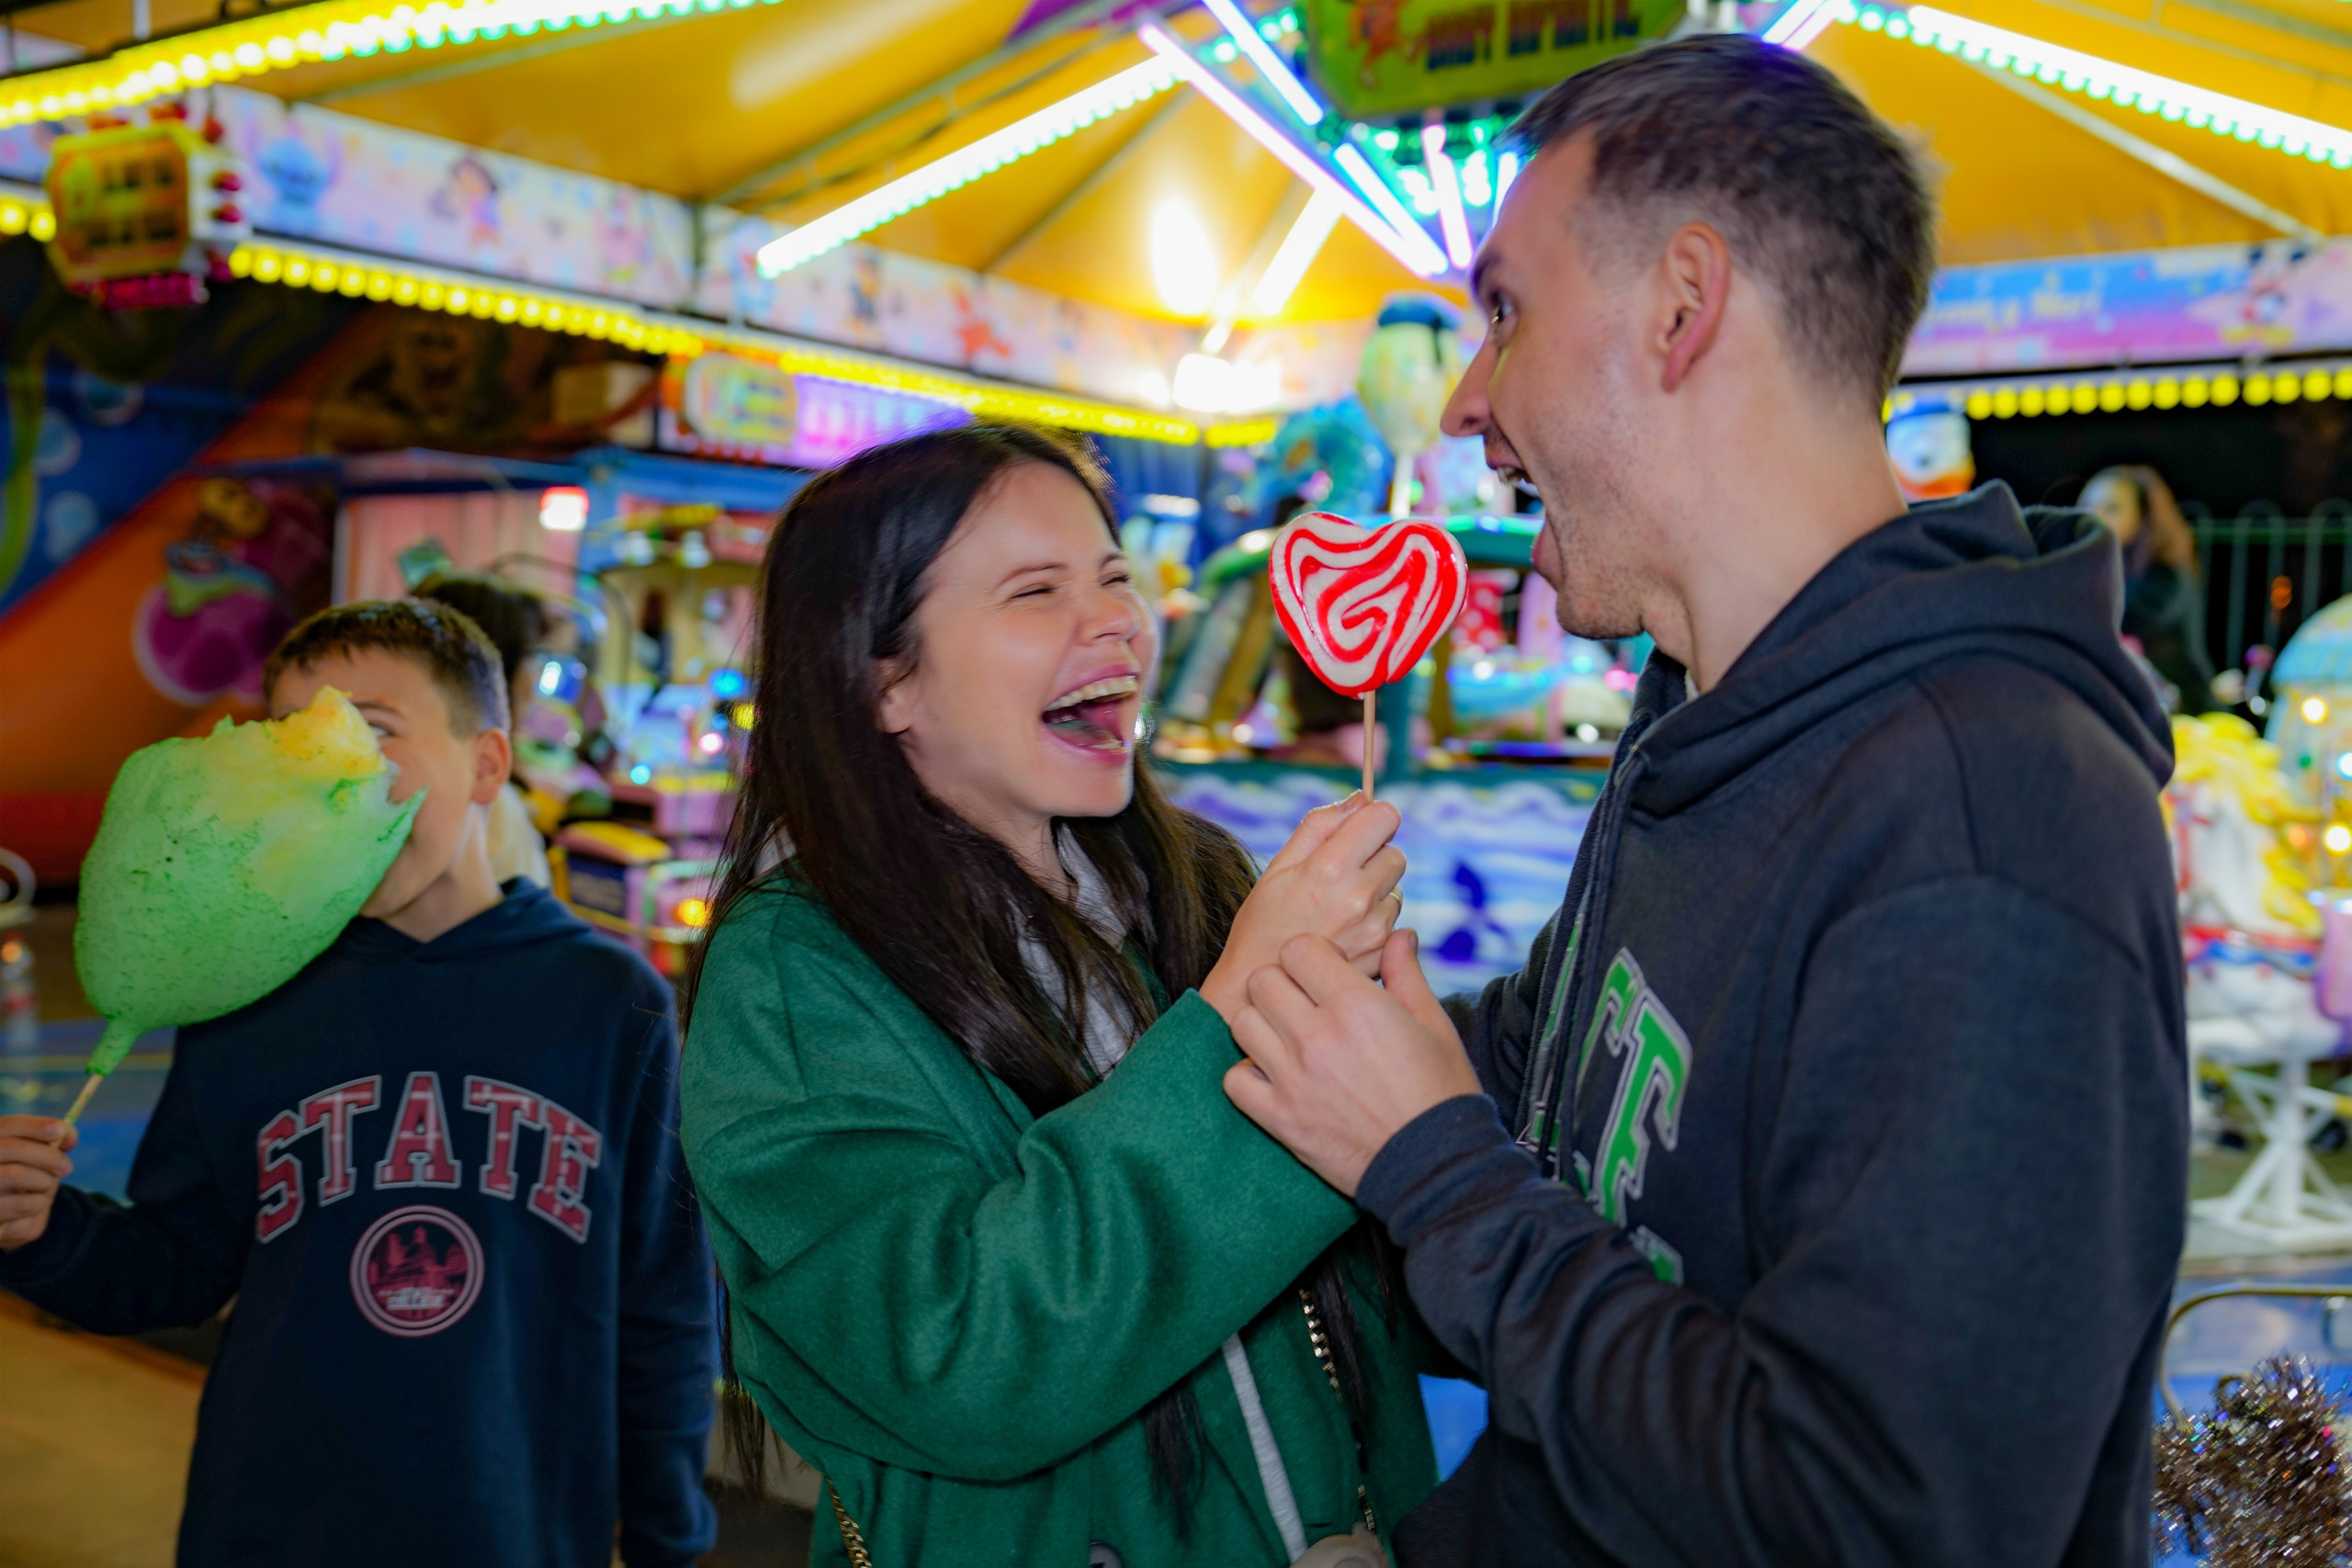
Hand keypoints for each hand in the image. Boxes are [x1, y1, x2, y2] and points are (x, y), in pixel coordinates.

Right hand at [0, 1116, 74, 1252]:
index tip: (61, 1130)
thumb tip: (68, 1134)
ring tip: (48, 1187)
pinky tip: (37, 1204)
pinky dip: (38, 1202)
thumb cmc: (22, 1185)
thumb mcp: (35, 1163)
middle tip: (66, 1168)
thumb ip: (49, 1145)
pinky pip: (21, 1203)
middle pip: (13, 1147)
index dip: (35, 1125)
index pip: (8, 1125)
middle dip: (48, 1156)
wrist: (8, 1221)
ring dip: (44, 1181)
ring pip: (15, 1174)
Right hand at [1200, 793, 1405, 1022]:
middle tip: (1340, 878)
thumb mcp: (1278, 867)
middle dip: (1374, 858)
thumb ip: (1320, 825)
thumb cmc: (1262, 924)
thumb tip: (1359, 799)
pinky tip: (1345, 936)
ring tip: (1337, 913)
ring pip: (1396, 891)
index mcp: (1331, 867)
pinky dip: (1376, 925)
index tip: (1359, 831)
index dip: (1373, 819)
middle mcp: (1360, 896)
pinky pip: (1394, 924)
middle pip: (1396, 854)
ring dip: (1375, 895)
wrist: (1255, 989)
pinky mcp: (1382, 954)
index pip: (1385, 816)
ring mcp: (1375, 929)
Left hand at [1223, 930, 1479, 1196]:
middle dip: (1282, 984)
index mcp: (1356, 1004)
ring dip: (1261, 1024)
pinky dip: (1248, 1074)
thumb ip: (1406, 973)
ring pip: (1241, 1023)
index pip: (1297, 949)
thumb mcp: (1434, 1024)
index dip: (1311, 956)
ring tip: (1287, 1038)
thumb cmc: (1441, 1091)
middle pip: (1262, 980)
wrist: (1435, 1166)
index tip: (1326, 974)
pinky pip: (1234, 1079)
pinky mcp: (1280, 1117)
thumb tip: (1398, 935)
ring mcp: (1292, 1078)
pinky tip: (1274, 1076)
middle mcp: (1317, 1035)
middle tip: (1304, 1003)